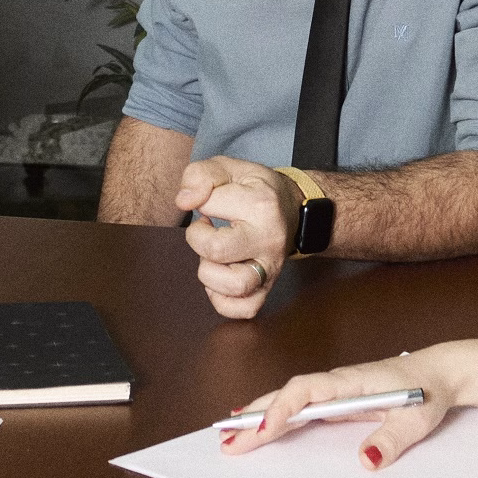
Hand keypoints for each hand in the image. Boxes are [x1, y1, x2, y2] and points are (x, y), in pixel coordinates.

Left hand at [176, 156, 302, 319]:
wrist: (294, 208)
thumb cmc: (256, 189)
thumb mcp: (230, 167)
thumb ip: (200, 175)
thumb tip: (184, 201)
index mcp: (260, 205)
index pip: (208, 205)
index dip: (199, 201)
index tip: (211, 201)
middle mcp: (269, 239)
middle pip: (216, 251)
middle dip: (198, 239)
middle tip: (206, 229)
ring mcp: (271, 267)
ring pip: (234, 286)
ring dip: (210, 273)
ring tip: (214, 257)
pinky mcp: (268, 287)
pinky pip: (244, 309)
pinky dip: (223, 301)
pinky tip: (218, 280)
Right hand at [219, 346, 463, 466]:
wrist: (442, 374)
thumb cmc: (429, 392)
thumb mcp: (417, 419)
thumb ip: (392, 439)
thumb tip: (366, 461)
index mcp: (351, 381)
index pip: (306, 391)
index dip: (282, 410)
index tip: (263, 432)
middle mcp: (336, 382)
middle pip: (286, 395)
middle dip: (254, 418)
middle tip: (225, 441)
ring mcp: (334, 391)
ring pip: (288, 401)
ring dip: (258, 417)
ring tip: (228, 438)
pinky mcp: (337, 400)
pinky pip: (299, 408)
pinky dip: (275, 417)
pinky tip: (258, 429)